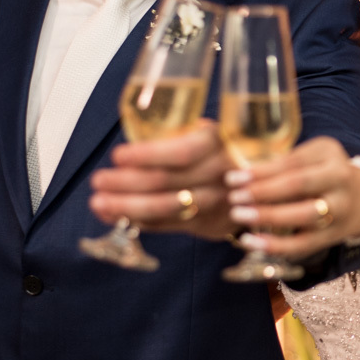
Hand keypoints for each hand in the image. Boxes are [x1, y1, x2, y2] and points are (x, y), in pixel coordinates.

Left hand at [89, 120, 236, 240]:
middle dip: (126, 183)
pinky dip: (138, 222)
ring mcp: (218, 202)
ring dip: (127, 207)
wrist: (261, 183)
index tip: (117, 156)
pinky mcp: (209, 224)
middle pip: (168, 182)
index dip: (147, 156)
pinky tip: (115, 215)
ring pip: (166, 208)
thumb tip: (126, 155)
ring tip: (98, 202)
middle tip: (98, 181)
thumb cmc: (220, 150)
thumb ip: (178, 138)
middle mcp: (222, 173)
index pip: (181, 152)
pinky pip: (168, 225)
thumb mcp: (207, 134)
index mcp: (218, 142)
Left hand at [226, 136, 359, 258]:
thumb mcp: (313, 156)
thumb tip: (242, 173)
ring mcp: (340, 210)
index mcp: (330, 155)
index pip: (293, 162)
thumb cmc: (326, 173)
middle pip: (299, 185)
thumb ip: (285, 162)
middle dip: (263, 192)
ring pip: (303, 215)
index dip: (261, 171)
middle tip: (234, 197)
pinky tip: (252, 241)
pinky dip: (276, 245)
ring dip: (268, 216)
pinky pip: (303, 244)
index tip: (233, 178)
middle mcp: (340, 180)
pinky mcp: (333, 236)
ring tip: (240, 216)